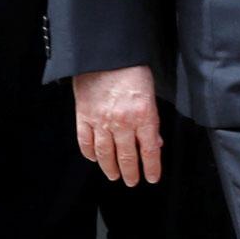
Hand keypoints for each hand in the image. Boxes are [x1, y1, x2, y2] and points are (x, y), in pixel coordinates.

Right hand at [74, 65, 161, 185]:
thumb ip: (152, 121)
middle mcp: (122, 122)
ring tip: (114, 176)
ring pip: (106, 152)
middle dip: (131, 172)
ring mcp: (101, 121)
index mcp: (144, 116)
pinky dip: (89, 152)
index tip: (152, 178)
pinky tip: (93, 159)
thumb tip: (156, 142)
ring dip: (110, 167)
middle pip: (128, 155)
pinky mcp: (83, 116)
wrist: (105, 56)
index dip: (152, 167)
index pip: (150, 149)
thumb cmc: (133, 71)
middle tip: (132, 182)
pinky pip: (85, 140)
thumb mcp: (151, 95)